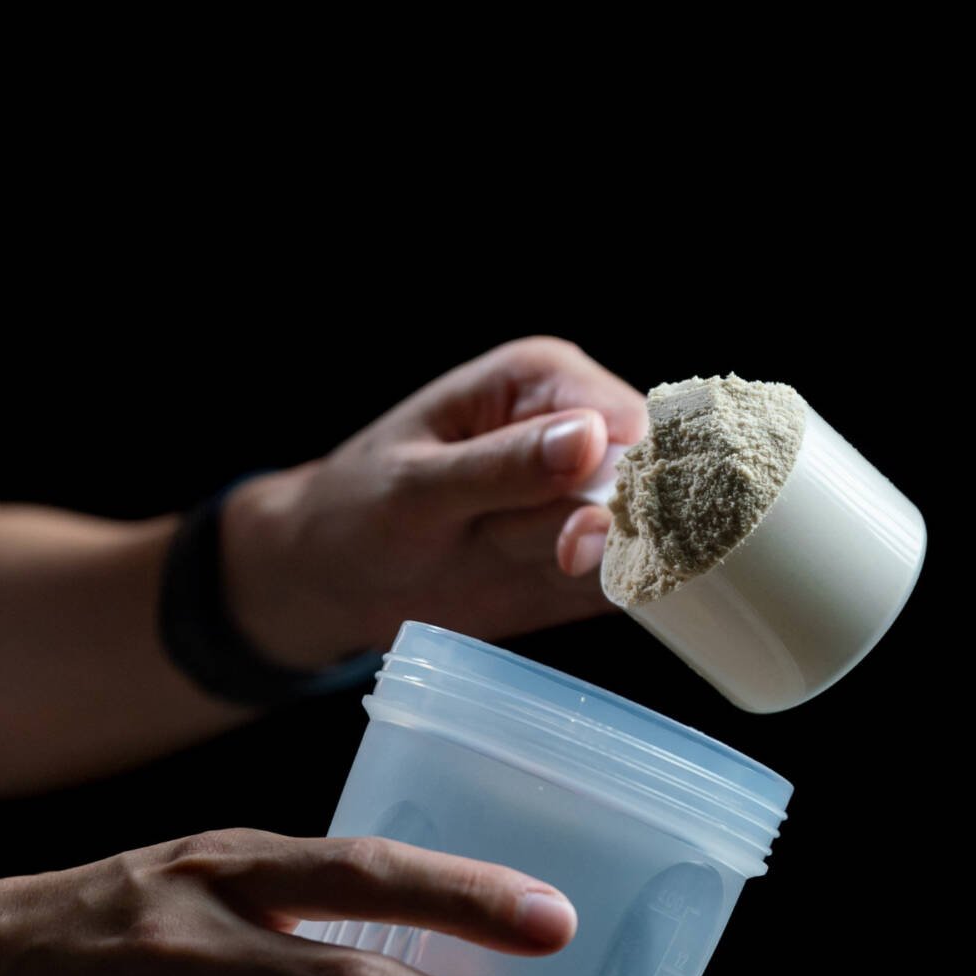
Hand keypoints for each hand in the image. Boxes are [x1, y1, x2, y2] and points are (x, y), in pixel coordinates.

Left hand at [222, 336, 648, 668]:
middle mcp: (578, 432)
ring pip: (635, 539)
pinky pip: (629, 582)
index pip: (628, 420)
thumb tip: (591, 438)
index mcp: (541, 380)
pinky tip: (552, 589)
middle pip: (643, 484)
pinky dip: (606, 595)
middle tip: (554, 552)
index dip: (627, 474)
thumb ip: (502, 467)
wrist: (332, 577)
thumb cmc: (358, 510)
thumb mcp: (416, 488)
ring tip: (499, 551)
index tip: (586, 524)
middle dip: (597, 529)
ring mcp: (587, 499)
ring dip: (579, 565)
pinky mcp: (588, 561)